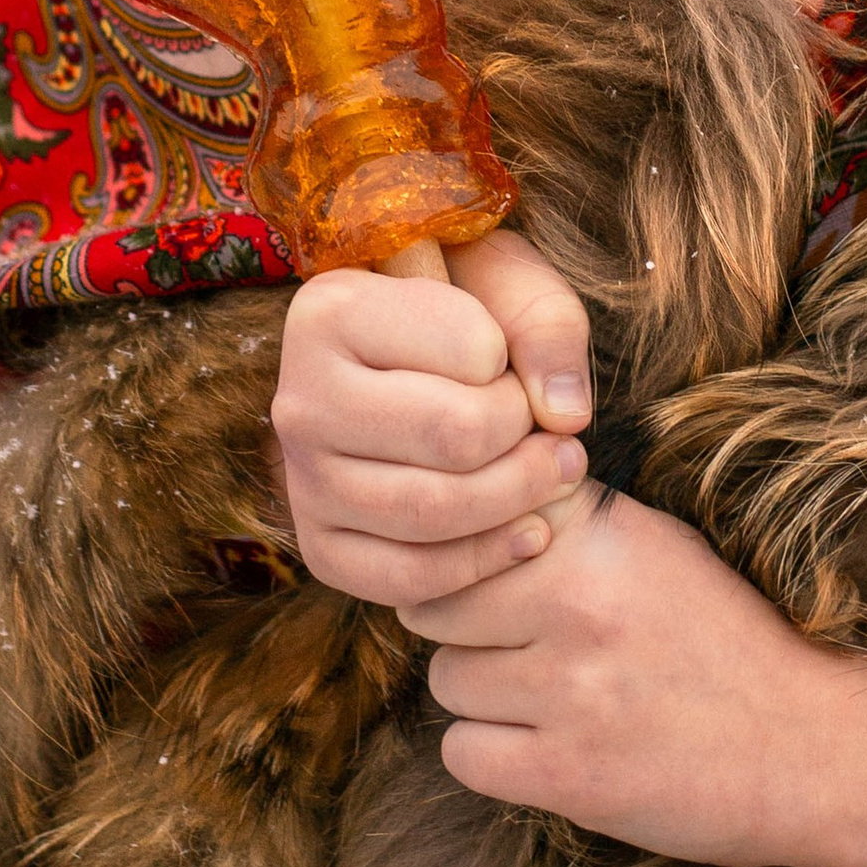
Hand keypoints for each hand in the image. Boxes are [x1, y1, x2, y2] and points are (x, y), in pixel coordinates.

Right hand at [270, 230, 596, 606]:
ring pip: (431, 512)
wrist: (423, 381)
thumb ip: (550, 331)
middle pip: (453, 437)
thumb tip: (565, 415)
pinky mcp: (322, 546)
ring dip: (519, 499)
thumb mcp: (515, 289)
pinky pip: (407, 577)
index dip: (518, 365)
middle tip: (560, 440)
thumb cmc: (470, 320)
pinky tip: (529, 533)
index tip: (513, 367)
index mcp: (330, 313)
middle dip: (529, 441)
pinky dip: (482, 562)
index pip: (470, 349)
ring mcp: (303, 480)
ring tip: (559, 476)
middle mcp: (301, 401)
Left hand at [401, 488, 866, 866]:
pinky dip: (493, 758)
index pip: (469, 520)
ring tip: (554, 700)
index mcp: (602, 534)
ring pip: (445, 680)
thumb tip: (472, 507)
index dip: (472, 551)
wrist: (815, 747)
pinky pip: (461, 754)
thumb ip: (568, 522)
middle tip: (524, 647)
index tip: (501, 575)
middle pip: (438, 601)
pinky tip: (546, 749)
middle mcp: (580, 601)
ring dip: (484, 696)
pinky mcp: (567, 774)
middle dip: (466, 626)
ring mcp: (571, 690)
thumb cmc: (731, 641)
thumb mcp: (658, 547)